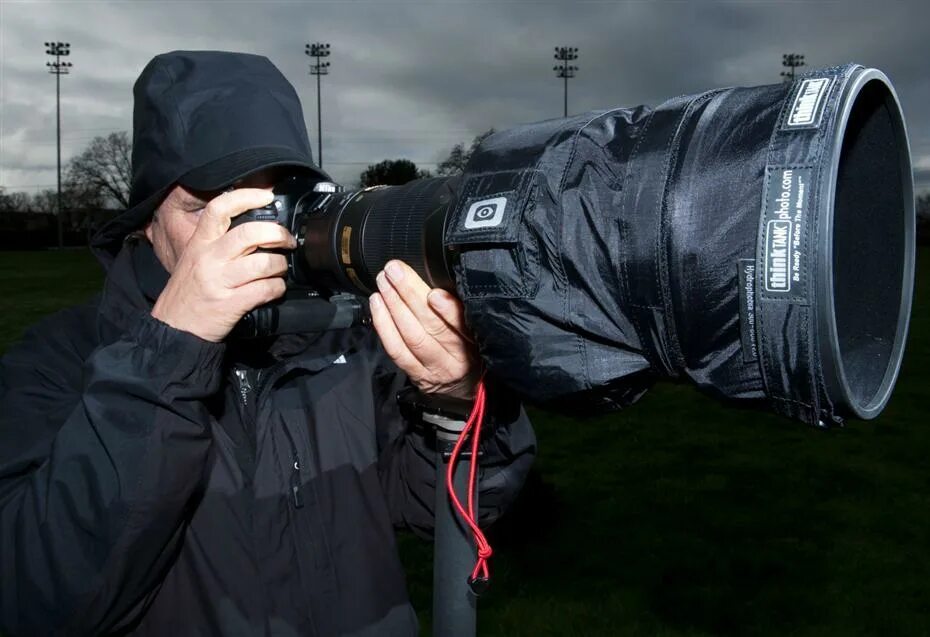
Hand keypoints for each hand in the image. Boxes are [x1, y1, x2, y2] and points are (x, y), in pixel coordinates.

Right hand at [151, 189, 296, 341]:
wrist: (174, 327)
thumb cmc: (188, 293)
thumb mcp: (193, 259)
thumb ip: (217, 242)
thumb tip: (253, 227)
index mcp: (200, 243)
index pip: (219, 208)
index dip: (246, 196)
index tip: (267, 195)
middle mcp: (209, 258)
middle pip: (250, 233)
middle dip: (278, 233)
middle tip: (287, 240)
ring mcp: (220, 281)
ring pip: (263, 263)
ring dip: (280, 265)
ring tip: (280, 269)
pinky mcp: (231, 304)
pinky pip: (265, 289)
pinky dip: (278, 288)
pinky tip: (276, 289)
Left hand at [369, 260, 479, 399]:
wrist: (464, 389)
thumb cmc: (470, 351)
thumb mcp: (477, 329)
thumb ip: (461, 308)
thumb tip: (437, 278)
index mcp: (476, 341)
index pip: (463, 324)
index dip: (448, 310)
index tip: (435, 293)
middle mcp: (457, 357)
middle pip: (432, 325)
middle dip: (410, 294)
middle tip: (395, 271)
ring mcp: (435, 368)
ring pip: (412, 336)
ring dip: (394, 305)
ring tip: (383, 282)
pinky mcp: (417, 374)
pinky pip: (397, 350)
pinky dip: (384, 325)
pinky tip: (377, 305)